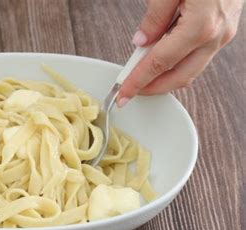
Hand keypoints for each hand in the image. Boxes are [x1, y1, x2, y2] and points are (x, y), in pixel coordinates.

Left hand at [117, 0, 243, 106]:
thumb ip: (155, 17)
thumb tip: (141, 41)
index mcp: (200, 26)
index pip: (159, 63)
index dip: (138, 81)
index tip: (123, 92)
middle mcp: (215, 36)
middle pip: (178, 77)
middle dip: (152, 88)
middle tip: (130, 91)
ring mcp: (223, 35)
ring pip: (191, 70)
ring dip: (165, 78)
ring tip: (143, 77)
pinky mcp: (224, 31)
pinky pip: (199, 58)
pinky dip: (178, 65)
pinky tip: (163, 61)